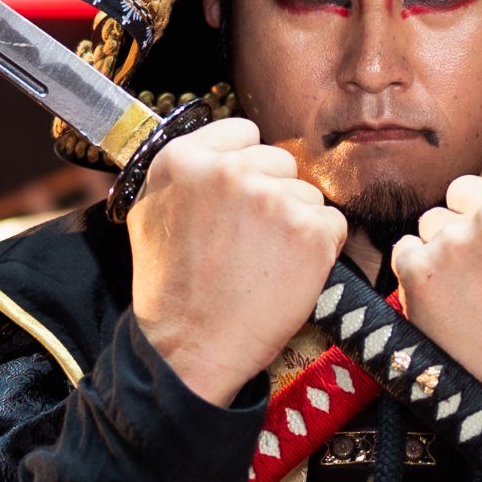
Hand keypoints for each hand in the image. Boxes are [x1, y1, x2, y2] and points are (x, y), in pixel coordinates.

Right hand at [128, 118, 346, 404]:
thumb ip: (183, 174)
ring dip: (296, 225)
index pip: (244, 132)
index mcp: (184, 159)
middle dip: (273, 195)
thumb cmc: (170, 290)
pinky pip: (332, 223)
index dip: (248, 167)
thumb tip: (217, 153)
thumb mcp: (149, 215)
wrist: (191, 349)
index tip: (241, 198)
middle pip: (281, 161)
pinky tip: (288, 274)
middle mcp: (229, 169)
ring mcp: (272, 197)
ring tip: (263, 264)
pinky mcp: (309, 230)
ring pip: (308, 194)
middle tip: (249, 242)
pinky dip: (320, 249)